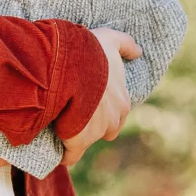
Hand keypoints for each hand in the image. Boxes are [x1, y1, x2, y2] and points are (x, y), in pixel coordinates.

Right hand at [60, 29, 137, 168]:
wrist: (70, 66)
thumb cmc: (91, 52)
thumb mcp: (110, 40)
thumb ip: (126, 45)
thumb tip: (139, 52)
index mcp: (122, 101)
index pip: (117, 114)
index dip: (102, 109)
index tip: (89, 101)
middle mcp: (113, 120)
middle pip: (104, 130)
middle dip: (93, 125)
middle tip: (75, 113)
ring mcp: (95, 133)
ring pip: (86, 140)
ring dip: (76, 135)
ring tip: (58, 125)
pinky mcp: (77, 141)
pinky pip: (70, 155)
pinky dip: (64, 154)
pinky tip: (56, 150)